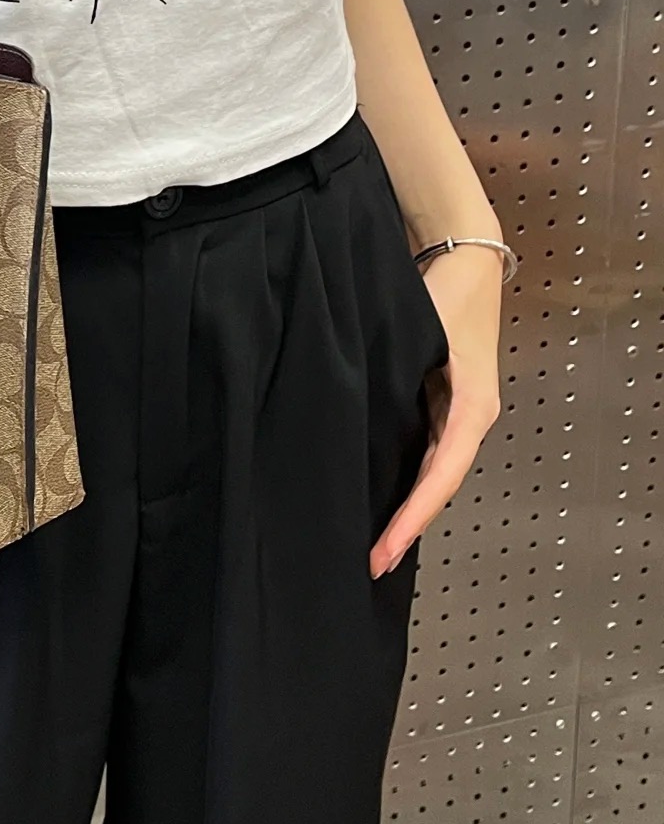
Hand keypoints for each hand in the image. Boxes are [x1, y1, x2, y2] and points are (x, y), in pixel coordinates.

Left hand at [369, 243, 503, 578]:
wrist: (462, 258)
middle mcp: (470, 419)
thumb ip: (392, 369)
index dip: (412, 517)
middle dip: (407, 527)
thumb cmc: (440, 292)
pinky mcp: (443, 407)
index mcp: (472, 408)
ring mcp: (458, 415)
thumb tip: (352, 410)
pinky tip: (380, 501)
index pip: (441, 476)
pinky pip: (426, 455)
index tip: (385, 549)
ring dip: (406, 509)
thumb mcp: (420, 331)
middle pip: (438, 486)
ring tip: (373, 547)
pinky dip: (406, 483)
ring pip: (432, 475)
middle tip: (370, 564)